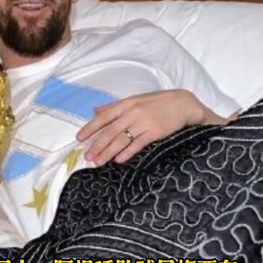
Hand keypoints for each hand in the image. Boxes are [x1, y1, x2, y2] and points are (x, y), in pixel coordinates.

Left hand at [77, 90, 220, 165]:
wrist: (183, 104)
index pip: (103, 117)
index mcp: (126, 104)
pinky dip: (128, 152)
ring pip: (121, 139)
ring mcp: (144, 122)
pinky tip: (119, 160)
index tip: (79, 138)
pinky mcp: (155, 131)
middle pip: (110, 131)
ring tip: (98, 162)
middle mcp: (132, 112)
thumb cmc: (157, 103)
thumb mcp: (135, 101)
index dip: (90, 128)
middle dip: (97, 145)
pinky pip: (138, 143)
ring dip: (108, 151)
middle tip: (87, 157)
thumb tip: (95, 111)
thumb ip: (114, 107)